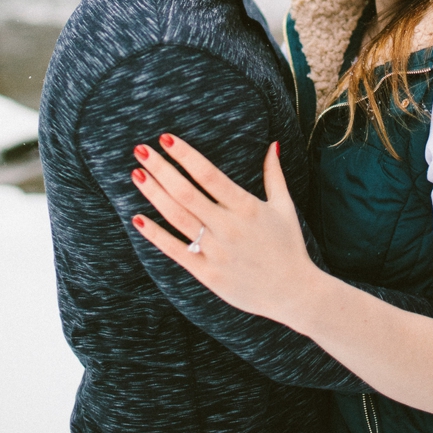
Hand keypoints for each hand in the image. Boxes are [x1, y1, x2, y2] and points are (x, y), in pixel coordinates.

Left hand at [128, 135, 319, 323]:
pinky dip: (155, 235)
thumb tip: (273, 143)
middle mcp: (229, 227)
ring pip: (177, 218)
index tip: (165, 139)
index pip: (209, 175)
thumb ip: (274, 174)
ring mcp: (217, 251)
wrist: (296, 294)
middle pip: (186, 193)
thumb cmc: (289, 247)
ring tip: (136, 174)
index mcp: (247, 207)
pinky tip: (137, 218)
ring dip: (154, 195)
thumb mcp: (285, 207)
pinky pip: (176, 251)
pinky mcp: (208, 274)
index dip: (185, 155)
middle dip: (161, 169)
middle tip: (140, 150)